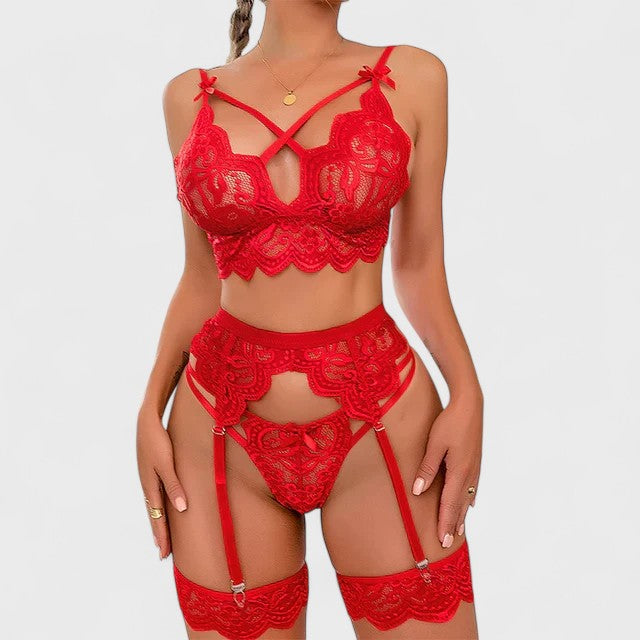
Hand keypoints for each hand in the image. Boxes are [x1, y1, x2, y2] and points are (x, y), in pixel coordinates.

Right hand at [136, 407, 187, 559]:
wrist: (146, 423)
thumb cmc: (158, 442)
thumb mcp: (166, 464)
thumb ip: (174, 486)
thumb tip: (181, 509)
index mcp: (151, 487)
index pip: (157, 518)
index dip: (162, 536)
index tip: (164, 554)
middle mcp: (148, 486)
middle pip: (154, 516)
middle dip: (159, 534)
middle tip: (163, 554)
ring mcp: (148, 479)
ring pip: (154, 507)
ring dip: (159, 522)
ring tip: (162, 536)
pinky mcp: (151, 471)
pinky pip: (156, 496)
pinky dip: (159, 508)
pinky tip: (162, 509)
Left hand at [412, 395, 482, 547]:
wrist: (470, 405)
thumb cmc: (449, 422)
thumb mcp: (434, 444)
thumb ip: (427, 468)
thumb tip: (418, 491)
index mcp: (459, 472)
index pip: (449, 504)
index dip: (445, 523)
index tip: (442, 541)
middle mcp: (469, 473)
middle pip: (460, 505)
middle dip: (454, 524)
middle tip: (449, 543)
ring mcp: (474, 467)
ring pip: (468, 498)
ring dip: (462, 514)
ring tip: (460, 529)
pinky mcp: (475, 460)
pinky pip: (473, 487)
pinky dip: (469, 500)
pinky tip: (471, 504)